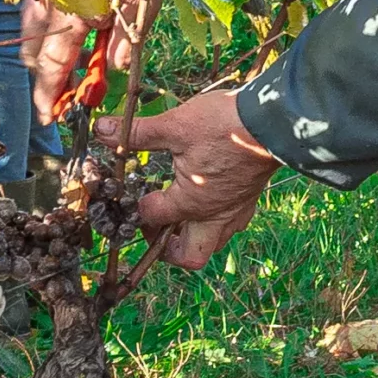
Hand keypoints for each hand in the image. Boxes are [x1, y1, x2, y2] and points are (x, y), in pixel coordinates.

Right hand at [20, 0, 163, 124]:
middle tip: (59, 99)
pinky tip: (61, 36)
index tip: (49, 116)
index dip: (51, 94)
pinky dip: (43, 32)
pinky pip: (33, 12)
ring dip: (43, 56)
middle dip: (44, 80)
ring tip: (63, 71)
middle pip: (34, 52)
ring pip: (30, 33)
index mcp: (74, 9)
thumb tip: (111, 72)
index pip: (55, 64)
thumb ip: (125, 39)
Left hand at [95, 88, 276, 268]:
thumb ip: (139, 132)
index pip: (153, 217)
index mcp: (191, 203)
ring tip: (178, 213)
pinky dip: (213, 219)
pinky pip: (229, 223)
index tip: (133, 190)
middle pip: (189, 257)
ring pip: (212, 242)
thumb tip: (102, 129)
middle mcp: (214, 216)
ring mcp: (236, 210)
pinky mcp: (250, 199)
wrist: (275, 121)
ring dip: (192, 235)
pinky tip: (207, 196)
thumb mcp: (176, 125)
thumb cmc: (225, 125)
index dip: (138, 206)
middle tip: (155, 227)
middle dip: (167, 250)